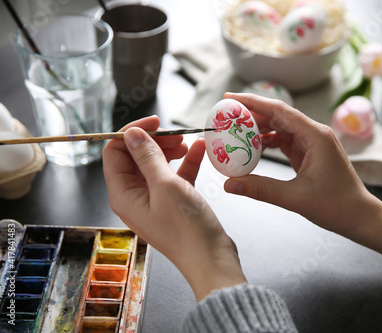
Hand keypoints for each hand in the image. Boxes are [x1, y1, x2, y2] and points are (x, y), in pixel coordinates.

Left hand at [102, 116, 245, 300]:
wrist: (210, 258)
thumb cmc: (186, 228)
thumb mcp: (165, 186)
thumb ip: (147, 157)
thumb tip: (131, 134)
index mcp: (123, 194)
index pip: (114, 153)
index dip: (131, 133)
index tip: (155, 123)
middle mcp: (134, 196)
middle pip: (135, 157)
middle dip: (154, 141)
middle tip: (176, 134)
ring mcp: (154, 200)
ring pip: (156, 165)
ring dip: (171, 150)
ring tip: (188, 142)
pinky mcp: (172, 203)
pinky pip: (174, 176)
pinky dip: (185, 163)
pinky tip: (200, 150)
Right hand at [223, 92, 377, 234]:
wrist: (360, 217)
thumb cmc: (337, 206)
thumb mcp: (296, 198)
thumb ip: (261, 189)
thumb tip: (230, 184)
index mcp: (315, 136)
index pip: (278, 110)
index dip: (252, 102)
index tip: (229, 98)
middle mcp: (314, 134)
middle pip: (277, 116)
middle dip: (250, 114)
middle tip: (225, 116)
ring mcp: (312, 143)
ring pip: (279, 128)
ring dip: (257, 129)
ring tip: (233, 131)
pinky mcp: (309, 154)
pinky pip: (284, 142)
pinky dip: (267, 143)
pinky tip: (252, 148)